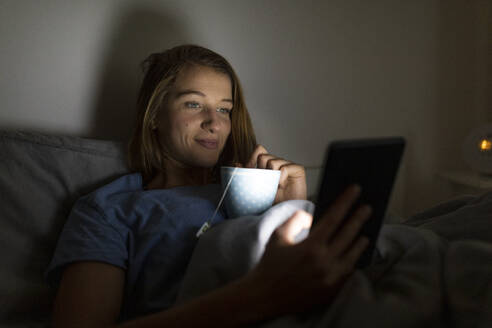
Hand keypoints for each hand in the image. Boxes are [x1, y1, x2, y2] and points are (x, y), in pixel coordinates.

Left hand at [238, 145, 306, 203]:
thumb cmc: (271, 201)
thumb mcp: (254, 188)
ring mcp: (287, 165)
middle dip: (260, 169)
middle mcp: (277, 162)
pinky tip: (281, 186)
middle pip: (263, 155)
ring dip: (271, 175)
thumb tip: (236, 164)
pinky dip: (281, 178)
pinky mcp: (297, 169)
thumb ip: (246, 176)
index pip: (259, 149)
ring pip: (273, 161)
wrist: (285, 212)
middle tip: (263, 182)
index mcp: (266, 165)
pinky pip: (285, 168)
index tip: (249, 171)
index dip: (252, 158)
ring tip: (274, 186)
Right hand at [248, 185, 370, 315]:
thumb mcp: (278, 236)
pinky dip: (353, 261)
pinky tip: (355, 254)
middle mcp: (324, 262)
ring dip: (360, 241)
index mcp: (311, 247)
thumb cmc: (270, 264)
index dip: (346, 202)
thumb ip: (296, 221)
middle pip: (348, 235)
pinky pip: (349, 272)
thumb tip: (312, 216)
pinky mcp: (332, 291)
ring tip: (365, 232)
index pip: (334, 218)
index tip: (355, 190)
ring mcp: (331, 278)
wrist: (264, 297)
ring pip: (353, 255)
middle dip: (359, 218)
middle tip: (368, 208)